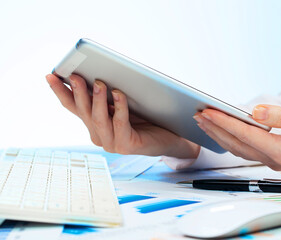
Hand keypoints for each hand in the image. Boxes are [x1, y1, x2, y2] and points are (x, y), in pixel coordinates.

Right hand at [46, 74, 199, 157]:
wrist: (168, 137)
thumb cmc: (146, 117)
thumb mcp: (122, 103)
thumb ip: (108, 95)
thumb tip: (96, 74)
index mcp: (94, 124)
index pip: (73, 107)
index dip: (61, 92)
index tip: (51, 75)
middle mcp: (99, 135)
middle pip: (84, 112)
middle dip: (79, 93)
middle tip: (76, 76)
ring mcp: (111, 143)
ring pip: (99, 119)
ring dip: (98, 100)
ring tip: (99, 83)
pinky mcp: (126, 146)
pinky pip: (120, 124)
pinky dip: (120, 108)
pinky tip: (119, 93)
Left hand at [194, 105, 280, 169]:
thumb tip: (254, 111)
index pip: (245, 134)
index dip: (224, 122)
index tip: (208, 111)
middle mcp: (273, 159)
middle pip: (236, 143)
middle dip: (215, 128)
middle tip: (198, 114)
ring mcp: (271, 160)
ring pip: (237, 148)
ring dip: (219, 134)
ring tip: (204, 121)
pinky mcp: (271, 157)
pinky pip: (244, 149)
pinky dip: (230, 138)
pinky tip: (221, 130)